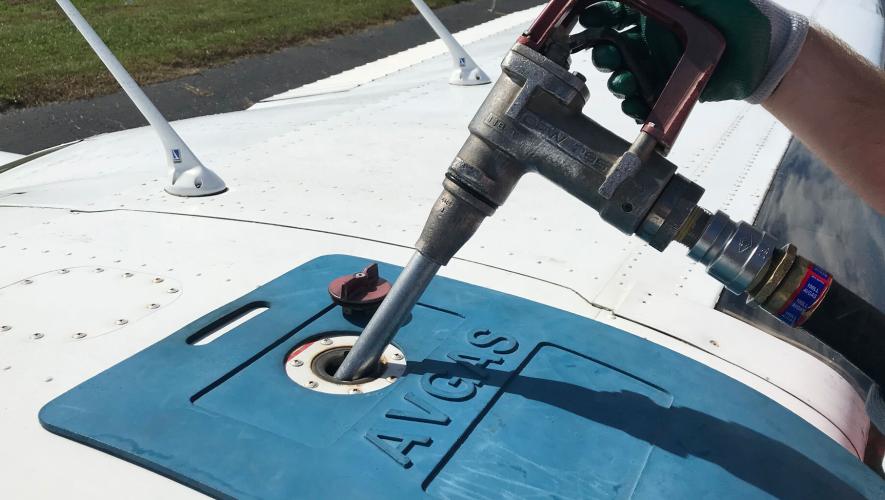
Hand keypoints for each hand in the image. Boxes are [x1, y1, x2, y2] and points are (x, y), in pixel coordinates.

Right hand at [579, 0, 808, 119]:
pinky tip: (635, 105)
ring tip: (624, 84)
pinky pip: (643, 101)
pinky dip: (634, 106)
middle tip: (606, 57)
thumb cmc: (740, 16)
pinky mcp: (668, 91)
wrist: (765, 55)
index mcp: (657, 14)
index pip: (617, 12)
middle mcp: (652, 40)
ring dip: (616, 81)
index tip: (587, 17)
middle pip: (613, 47)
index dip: (598, 14)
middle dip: (603, 54)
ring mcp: (659, 67)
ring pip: (623, 75)